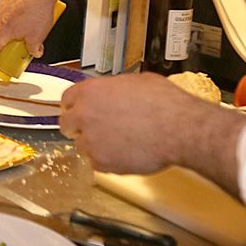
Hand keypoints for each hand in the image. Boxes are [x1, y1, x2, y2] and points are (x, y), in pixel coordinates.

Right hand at [0, 0, 54, 67]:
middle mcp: (0, 19)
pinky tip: (23, 12)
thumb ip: (34, 48)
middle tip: (4, 46)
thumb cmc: (39, 10)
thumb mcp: (39, 36)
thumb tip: (35, 51)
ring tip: (19, 27)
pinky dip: (11, 12)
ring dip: (5, 26)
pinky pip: (5, 7)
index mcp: (4, 31)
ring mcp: (2, 6)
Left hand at [58, 72, 245, 195]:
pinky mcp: (101, 162)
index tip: (80, 111)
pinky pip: (97, 163)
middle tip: (96, 130)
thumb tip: (114, 93)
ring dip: (95, 145)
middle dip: (78, 127)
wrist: (179, 129)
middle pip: (66, 124)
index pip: (67, 99)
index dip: (75, 106)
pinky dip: (108, 161)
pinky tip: (126, 153)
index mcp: (90, 91)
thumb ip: (114, 89)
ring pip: (81, 146)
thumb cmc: (164, 104)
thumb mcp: (137, 82)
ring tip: (119, 143)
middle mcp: (84, 115)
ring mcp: (90, 140)